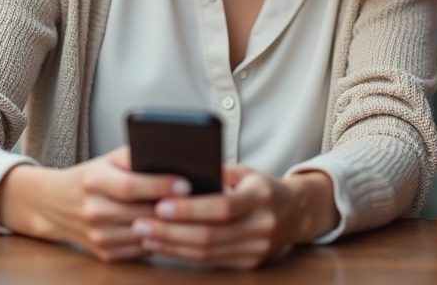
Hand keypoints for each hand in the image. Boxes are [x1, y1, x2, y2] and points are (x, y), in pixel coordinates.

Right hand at [0, 147, 188, 261]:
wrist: (55, 203)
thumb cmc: (93, 176)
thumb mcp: (109, 159)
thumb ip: (137, 157)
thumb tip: (175, 158)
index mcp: (94, 180)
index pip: (131, 186)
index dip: (160, 185)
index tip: (187, 183)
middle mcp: (92, 210)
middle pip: (142, 212)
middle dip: (174, 208)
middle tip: (203, 202)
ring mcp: (97, 236)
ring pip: (145, 234)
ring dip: (171, 227)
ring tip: (195, 216)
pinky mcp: (104, 254)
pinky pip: (140, 249)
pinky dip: (159, 240)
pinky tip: (174, 230)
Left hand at [131, 166, 337, 269]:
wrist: (295, 212)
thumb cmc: (260, 186)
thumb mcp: (245, 172)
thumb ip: (216, 173)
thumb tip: (176, 175)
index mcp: (261, 196)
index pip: (222, 206)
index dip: (190, 208)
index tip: (160, 204)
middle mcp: (262, 226)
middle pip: (210, 235)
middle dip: (171, 231)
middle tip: (140, 223)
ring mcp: (258, 249)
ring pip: (208, 252)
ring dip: (172, 245)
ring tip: (145, 235)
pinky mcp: (250, 263)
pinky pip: (211, 261)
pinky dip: (184, 254)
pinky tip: (164, 245)